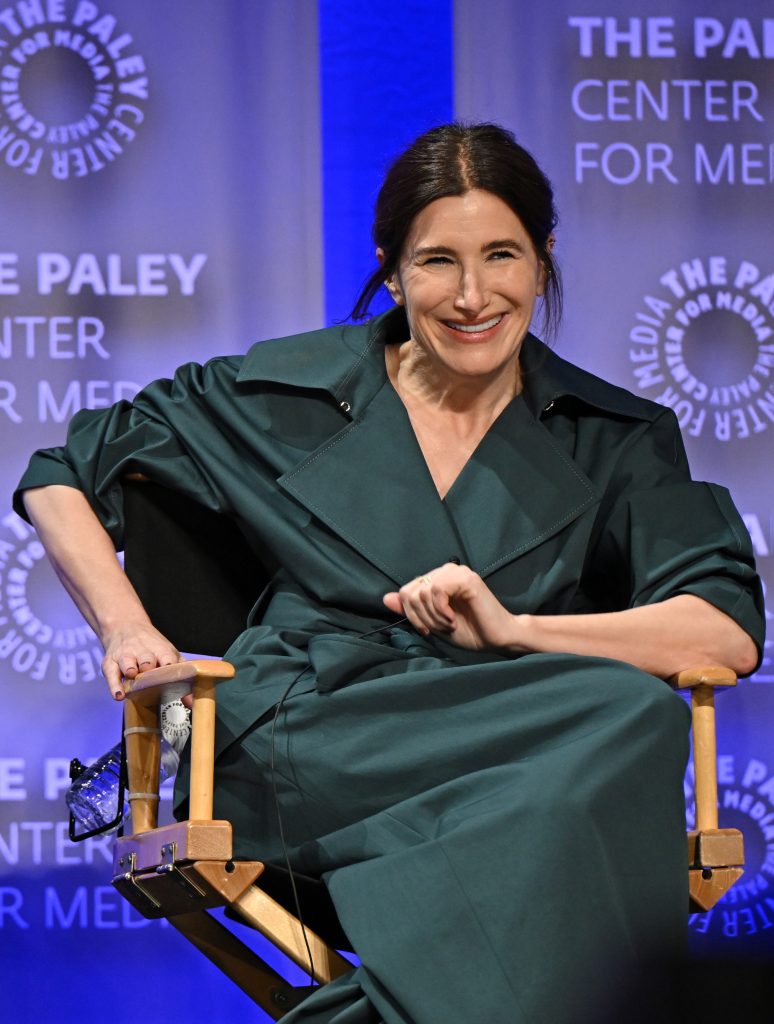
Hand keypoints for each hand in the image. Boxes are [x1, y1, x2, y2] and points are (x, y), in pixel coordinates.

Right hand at [100, 621, 180, 699]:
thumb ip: (182, 677)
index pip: (166, 656)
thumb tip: (191, 704)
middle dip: (148, 666)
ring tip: (132, 676)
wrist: (126, 627)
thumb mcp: (169, 656)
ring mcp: (125, 656)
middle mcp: (142, 652)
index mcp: (161, 650)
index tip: (172, 673)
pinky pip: (111, 674)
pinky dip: (114, 685)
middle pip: (146, 659)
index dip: (169, 664)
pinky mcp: (110, 663)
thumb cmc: (152, 648)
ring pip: (127, 662)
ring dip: (130, 669)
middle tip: (151, 675)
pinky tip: (118, 695)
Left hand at [383, 562, 519, 651]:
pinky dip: (441, 611)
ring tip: (449, 624)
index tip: (428, 630)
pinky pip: (437, 590)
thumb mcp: (432, 623)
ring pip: (423, 592)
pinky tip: (453, 619)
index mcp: (437, 580)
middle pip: (411, 592)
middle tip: (441, 627)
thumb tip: (385, 598)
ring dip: (434, 617)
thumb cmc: (469, 631)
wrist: (496, 638)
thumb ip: (411, 610)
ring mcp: (456, 572)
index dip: (412, 615)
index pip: (406, 592)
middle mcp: (445, 571)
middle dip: (422, 617)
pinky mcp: (466, 578)